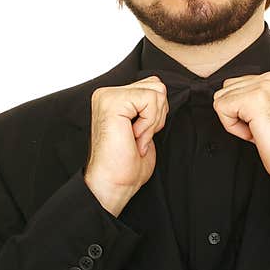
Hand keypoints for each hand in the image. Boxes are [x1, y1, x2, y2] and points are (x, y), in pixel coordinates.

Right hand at [83, 75, 168, 216]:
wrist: (114, 183)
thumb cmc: (127, 162)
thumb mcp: (144, 126)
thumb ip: (148, 105)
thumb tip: (162, 92)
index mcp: (114, 97)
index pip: (154, 86)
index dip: (157, 113)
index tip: (141, 134)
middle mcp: (107, 94)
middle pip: (157, 86)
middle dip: (158, 115)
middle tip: (139, 136)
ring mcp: (108, 96)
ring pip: (156, 91)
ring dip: (153, 120)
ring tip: (136, 137)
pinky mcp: (112, 102)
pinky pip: (150, 100)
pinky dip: (149, 123)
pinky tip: (134, 137)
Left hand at [212, 72, 269, 189]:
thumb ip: (252, 100)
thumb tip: (228, 100)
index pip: (235, 85)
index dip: (241, 111)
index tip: (262, 124)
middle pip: (225, 90)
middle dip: (236, 114)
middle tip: (260, 129)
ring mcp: (263, 87)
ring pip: (222, 99)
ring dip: (235, 121)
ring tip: (259, 131)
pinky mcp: (254, 99)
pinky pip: (221, 108)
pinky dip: (233, 128)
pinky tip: (255, 134)